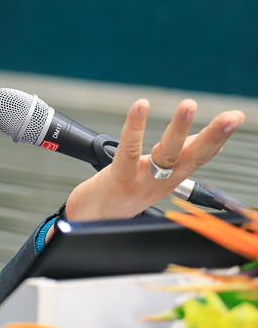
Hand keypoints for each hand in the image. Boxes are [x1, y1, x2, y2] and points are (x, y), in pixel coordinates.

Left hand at [64, 98, 244, 221]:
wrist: (92, 222)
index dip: (219, 139)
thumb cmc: (120, 195)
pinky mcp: (120, 179)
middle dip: (215, 136)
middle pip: (193, 157)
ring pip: (167, 154)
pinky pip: (129, 151)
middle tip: (233, 116)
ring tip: (189, 105)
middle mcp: (162, 181)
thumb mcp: (153, 177)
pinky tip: (141, 106)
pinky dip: (135, 127)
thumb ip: (174, 159)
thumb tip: (199, 138)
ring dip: (179, 128)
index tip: (235, 116)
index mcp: (171, 178)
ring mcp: (142, 181)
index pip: (201, 157)